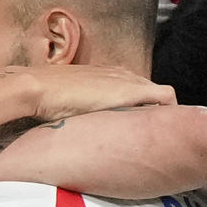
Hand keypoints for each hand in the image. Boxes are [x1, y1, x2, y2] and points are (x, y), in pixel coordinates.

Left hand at [25, 65, 172, 123]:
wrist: (34, 86)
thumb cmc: (62, 106)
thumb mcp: (96, 120)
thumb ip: (122, 122)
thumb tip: (136, 136)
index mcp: (128, 87)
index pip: (166, 94)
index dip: (172, 110)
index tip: (168, 127)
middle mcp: (122, 74)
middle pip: (152, 89)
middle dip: (155, 106)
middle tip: (150, 127)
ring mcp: (108, 70)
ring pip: (135, 83)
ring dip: (138, 98)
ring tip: (131, 118)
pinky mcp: (94, 70)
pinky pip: (118, 79)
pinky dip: (123, 91)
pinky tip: (110, 106)